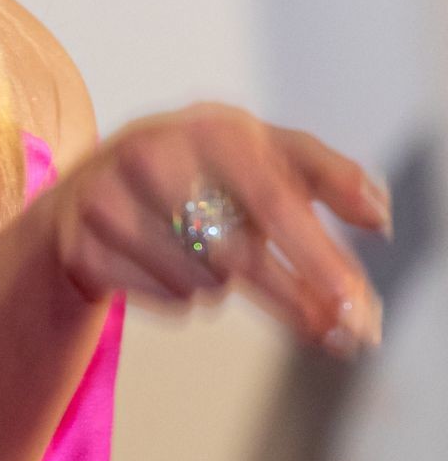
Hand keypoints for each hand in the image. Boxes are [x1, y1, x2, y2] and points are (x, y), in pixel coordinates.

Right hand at [44, 100, 388, 356]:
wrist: (88, 190)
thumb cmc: (193, 168)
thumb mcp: (253, 151)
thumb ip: (320, 172)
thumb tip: (378, 214)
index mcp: (207, 125)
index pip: (274, 197)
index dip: (319, 256)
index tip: (357, 303)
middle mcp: (154, 153)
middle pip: (240, 252)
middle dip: (294, 299)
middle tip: (338, 335)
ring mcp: (111, 197)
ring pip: (206, 283)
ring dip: (221, 284)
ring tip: (199, 246)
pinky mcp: (81, 241)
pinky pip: (167, 299)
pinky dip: (181, 293)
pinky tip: (161, 260)